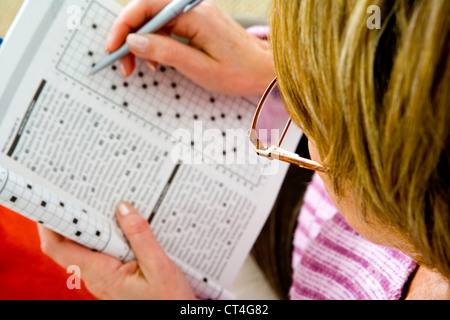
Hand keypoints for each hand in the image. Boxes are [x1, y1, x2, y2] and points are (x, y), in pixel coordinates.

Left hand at [38, 202, 194, 299]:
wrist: (176, 316)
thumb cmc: (168, 299)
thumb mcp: (159, 266)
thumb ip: (140, 237)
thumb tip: (122, 208)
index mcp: (101, 275)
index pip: (59, 248)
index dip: (50, 223)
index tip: (54, 200)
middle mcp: (96, 276)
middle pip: (68, 244)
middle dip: (71, 218)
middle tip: (80, 192)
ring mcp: (103, 277)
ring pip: (85, 247)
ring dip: (90, 225)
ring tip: (100, 202)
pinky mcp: (113, 275)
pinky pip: (100, 251)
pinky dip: (104, 234)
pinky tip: (118, 223)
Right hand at [106, 0, 274, 95]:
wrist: (264, 71)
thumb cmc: (239, 72)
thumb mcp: (199, 67)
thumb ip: (166, 52)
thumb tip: (134, 41)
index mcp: (194, 14)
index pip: (146, 8)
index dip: (123, 28)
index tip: (113, 49)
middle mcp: (193, 8)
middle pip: (146, 12)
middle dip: (129, 37)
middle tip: (124, 65)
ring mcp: (195, 14)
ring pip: (154, 20)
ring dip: (141, 42)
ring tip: (143, 68)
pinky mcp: (196, 23)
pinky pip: (167, 27)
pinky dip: (156, 44)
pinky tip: (157, 62)